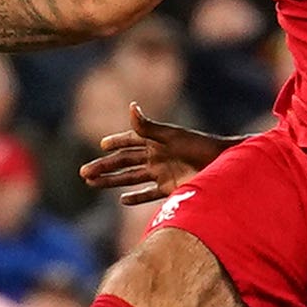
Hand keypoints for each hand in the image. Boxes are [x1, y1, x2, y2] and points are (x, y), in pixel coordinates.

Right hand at [80, 103, 229, 206]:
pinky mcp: (169, 188)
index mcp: (155, 140)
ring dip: (111, 181)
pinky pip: (148, 193)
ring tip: (92, 184)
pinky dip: (135, 197)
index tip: (101, 145)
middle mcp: (155, 156)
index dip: (115, 142)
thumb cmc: (199, 146)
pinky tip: (122, 200)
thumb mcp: (171, 135)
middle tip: (83, 173)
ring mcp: (161, 173)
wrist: (224, 166)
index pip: (129, 140)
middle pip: (124, 162)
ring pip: (130, 178)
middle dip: (103, 167)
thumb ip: (149, 126)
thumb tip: (131, 107)